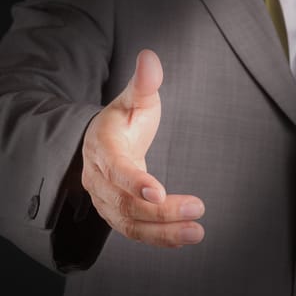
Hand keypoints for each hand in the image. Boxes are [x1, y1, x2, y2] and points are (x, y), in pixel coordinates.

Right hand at [81, 49, 204, 247]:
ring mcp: (105, 199)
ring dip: (162, 233)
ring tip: (196, 233)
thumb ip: (143, 82)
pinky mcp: (115, 213)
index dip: (134, 182)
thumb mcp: (134, 97)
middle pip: (124, 203)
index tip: (158, 192)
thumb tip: (150, 57)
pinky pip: (134, 231)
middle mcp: (98, 178)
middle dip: (160, 212)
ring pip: (128, 224)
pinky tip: (184, 236)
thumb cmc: (124, 118)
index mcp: (102, 147)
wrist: (105, 141)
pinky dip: (158, 237)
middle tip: (198, 210)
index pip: (115, 169)